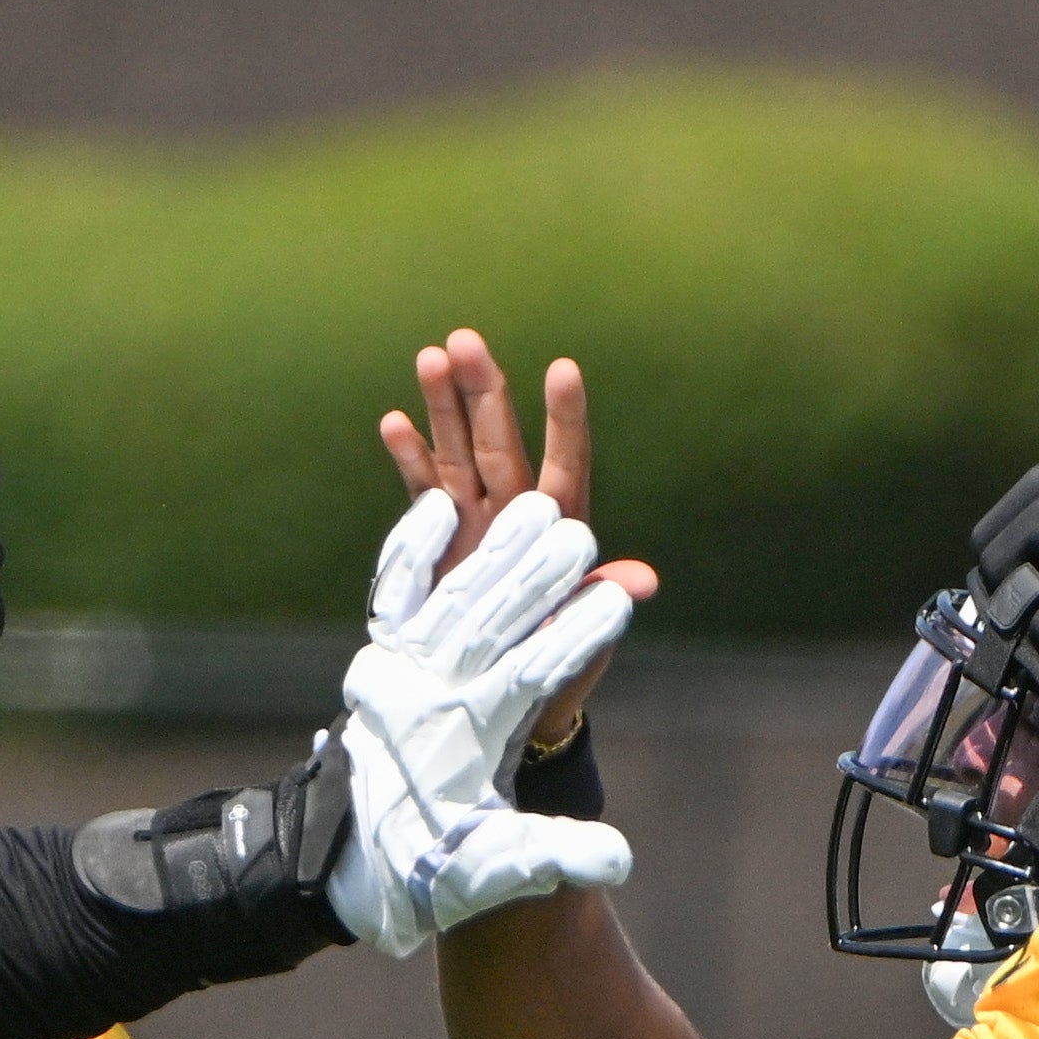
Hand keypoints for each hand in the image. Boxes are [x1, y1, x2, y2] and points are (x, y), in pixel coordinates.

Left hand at [330, 488, 635, 957]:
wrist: (346, 866)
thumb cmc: (436, 869)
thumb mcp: (496, 871)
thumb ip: (554, 857)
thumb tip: (617, 858)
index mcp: (471, 739)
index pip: (532, 675)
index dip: (575, 636)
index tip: (619, 599)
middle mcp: (432, 695)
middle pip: (491, 621)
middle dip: (537, 577)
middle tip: (582, 535)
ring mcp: (401, 670)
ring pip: (452, 597)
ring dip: (494, 552)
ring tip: (540, 509)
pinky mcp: (379, 659)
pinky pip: (391, 595)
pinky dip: (409, 551)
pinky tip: (439, 506)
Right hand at [379, 329, 656, 749]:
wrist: (513, 699)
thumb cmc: (563, 665)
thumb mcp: (587, 637)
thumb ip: (603, 600)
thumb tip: (644, 580)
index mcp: (558, 529)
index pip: (567, 464)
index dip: (564, 420)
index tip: (563, 370)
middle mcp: (516, 514)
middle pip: (500, 442)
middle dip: (484, 392)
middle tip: (465, 340)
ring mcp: (475, 523)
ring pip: (459, 453)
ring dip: (444, 409)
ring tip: (431, 357)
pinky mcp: (441, 540)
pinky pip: (424, 492)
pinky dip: (409, 459)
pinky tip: (394, 421)